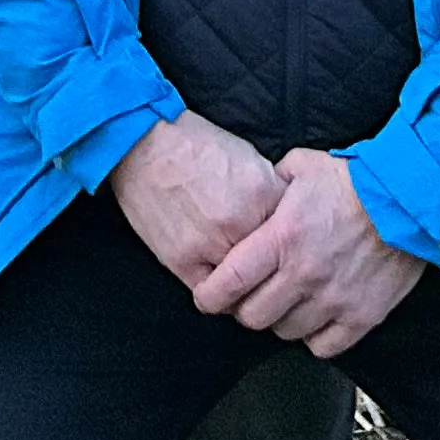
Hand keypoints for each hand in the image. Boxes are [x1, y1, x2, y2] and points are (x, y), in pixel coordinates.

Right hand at [108, 111, 285, 290]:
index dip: (290, 243)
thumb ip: (272, 193)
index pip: (294, 237)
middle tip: (269, 269)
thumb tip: (287, 221)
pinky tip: (220, 281)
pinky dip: (219, 292)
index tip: (288, 249)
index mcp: (262, 194)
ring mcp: (211, 245)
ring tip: (244, 278)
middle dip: (272, 268)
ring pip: (245, 288)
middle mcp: (240, 224)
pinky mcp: (182, 261)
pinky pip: (212, 295)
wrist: (144, 144)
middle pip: (272, 267)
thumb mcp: (249, 158)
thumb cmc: (196, 146)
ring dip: (247, 286)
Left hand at [195, 150, 428, 358]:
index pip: (230, 282)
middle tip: (250, 296)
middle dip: (244, 308)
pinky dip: (314, 337)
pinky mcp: (362, 316)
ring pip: (286, 333)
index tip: (207, 297)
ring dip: (280, 320)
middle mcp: (304, 274)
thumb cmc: (354, 180)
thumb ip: (269, 184)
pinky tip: (315, 317)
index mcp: (282, 237)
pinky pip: (323, 347)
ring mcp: (334, 299)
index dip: (210, 296)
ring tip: (286, 301)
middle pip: (253, 316)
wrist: (410, 199)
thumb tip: (251, 195)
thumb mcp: (300, 167)